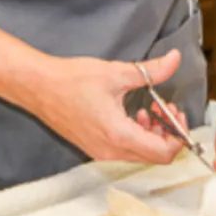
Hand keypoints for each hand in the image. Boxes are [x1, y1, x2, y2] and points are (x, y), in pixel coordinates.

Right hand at [25, 48, 189, 164]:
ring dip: (151, 133)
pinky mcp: (93, 148)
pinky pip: (124, 150)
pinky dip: (136, 135)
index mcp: (118, 135)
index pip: (162, 152)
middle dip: (166, 132)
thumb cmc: (72, 80)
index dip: (177, 135)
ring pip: (139, 153)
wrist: (37, 87)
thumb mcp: (117, 73)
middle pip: (154, 156)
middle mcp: (110, 151)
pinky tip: (132, 113)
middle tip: (164, 106)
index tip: (175, 113)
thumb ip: (151, 70)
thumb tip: (174, 59)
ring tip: (149, 108)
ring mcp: (100, 152)